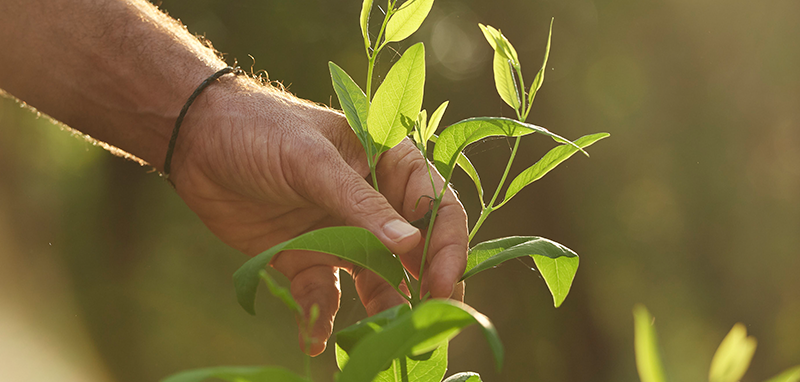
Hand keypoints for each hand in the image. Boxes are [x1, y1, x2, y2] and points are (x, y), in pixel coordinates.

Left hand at [169, 76, 467, 355]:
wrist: (194, 141)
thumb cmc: (259, 129)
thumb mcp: (311, 161)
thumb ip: (359, 203)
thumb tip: (410, 244)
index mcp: (388, 162)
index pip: (436, 206)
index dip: (448, 246)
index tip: (445, 283)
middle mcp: (373, 202)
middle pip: (414, 251)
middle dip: (424, 286)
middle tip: (427, 320)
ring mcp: (341, 233)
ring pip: (376, 280)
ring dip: (381, 309)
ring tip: (383, 339)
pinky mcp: (306, 258)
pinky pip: (325, 295)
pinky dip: (322, 318)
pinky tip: (313, 338)